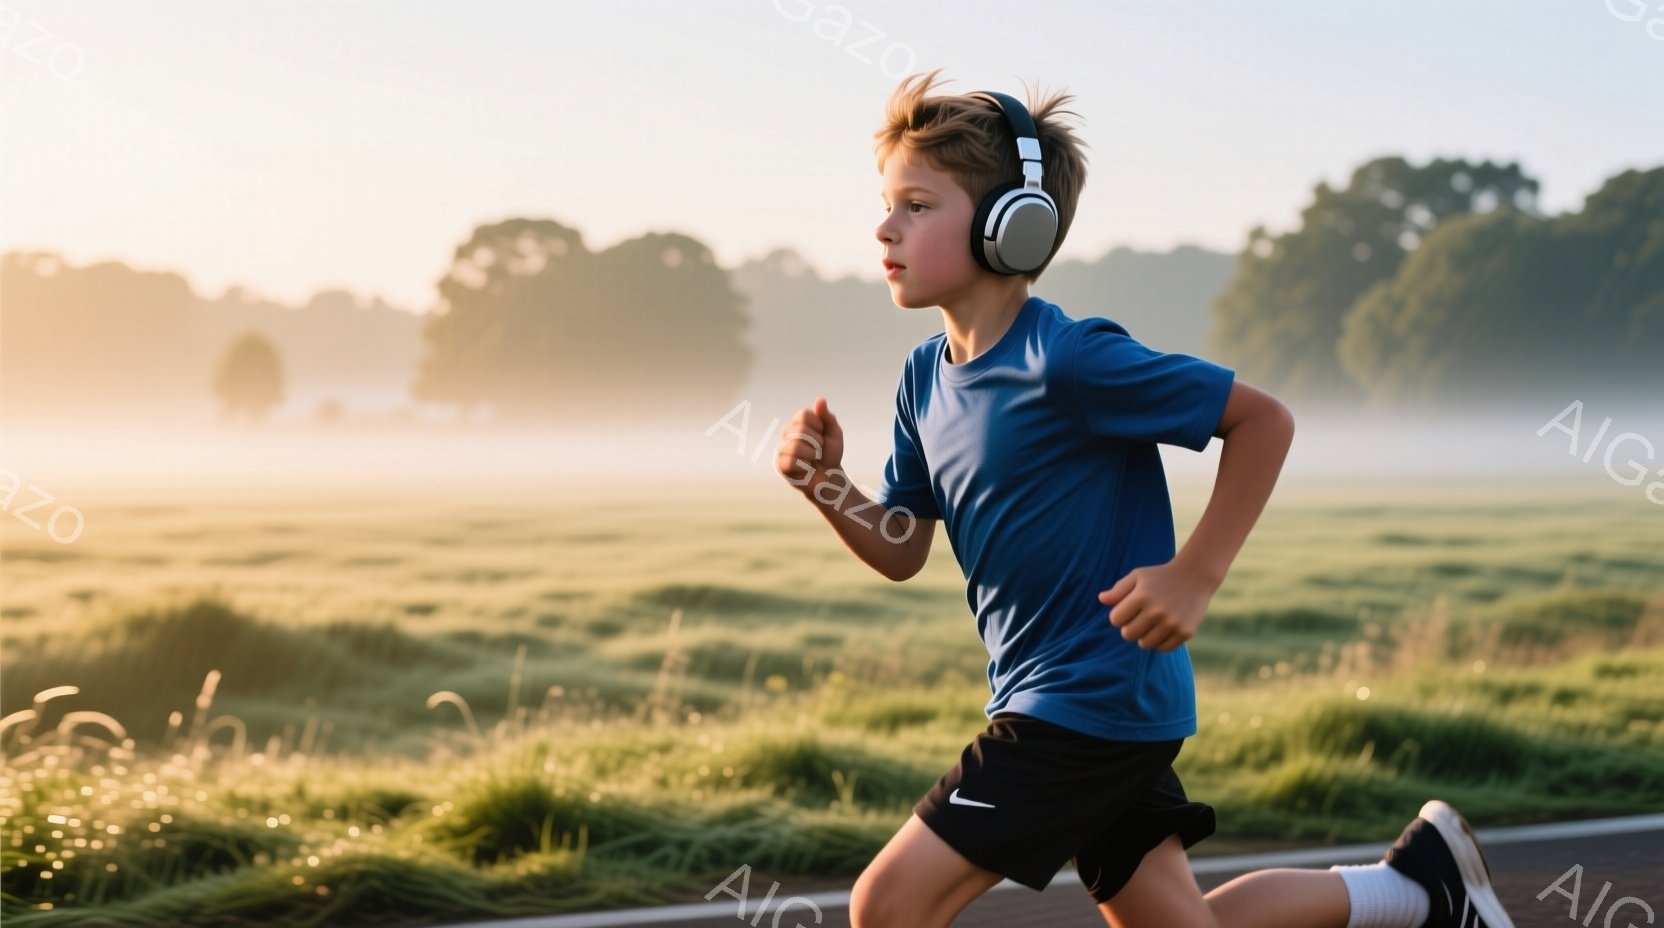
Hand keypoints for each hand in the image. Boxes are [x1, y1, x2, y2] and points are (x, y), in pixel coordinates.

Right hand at [776, 395, 844, 492]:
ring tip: (813, 459)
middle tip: (819, 450)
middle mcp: (787, 433)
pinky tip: (806, 468)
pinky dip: (805, 465)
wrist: (830, 477)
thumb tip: (820, 399)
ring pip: (795, 446)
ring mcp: (782, 449)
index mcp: (799, 423)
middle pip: (800, 429)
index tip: (822, 434)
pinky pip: (791, 461)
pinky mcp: (780, 465)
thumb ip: (828, 417)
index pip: (804, 414)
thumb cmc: (830, 455)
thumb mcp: (834, 434)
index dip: (818, 425)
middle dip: (817, 442)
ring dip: (812, 454)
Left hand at [1097, 559, 1217, 651]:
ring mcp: (1172, 623)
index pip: (1116, 619)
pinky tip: (1163, 629)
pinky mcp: (1185, 632)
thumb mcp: (1138, 576)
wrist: (1195, 576)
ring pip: (1145, 644)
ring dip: (1144, 636)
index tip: (1128, 609)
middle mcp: (1157, 611)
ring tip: (1151, 623)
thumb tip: (1101, 599)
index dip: (1119, 615)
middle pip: (1128, 634)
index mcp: (1141, 596)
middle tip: (1140, 617)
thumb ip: (1118, 589)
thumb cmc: (1161, 576)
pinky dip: (1160, 642)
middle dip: (1130, 627)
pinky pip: (1163, 648)